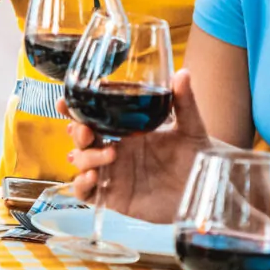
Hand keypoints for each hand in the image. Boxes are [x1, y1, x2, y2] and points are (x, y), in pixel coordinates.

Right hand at [64, 69, 208, 223]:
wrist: (206, 189)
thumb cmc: (195, 156)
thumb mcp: (190, 127)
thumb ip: (184, 102)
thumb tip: (183, 72)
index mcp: (125, 131)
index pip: (92, 117)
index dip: (74, 110)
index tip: (63, 102)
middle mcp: (114, 150)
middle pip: (81, 139)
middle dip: (77, 132)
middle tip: (87, 130)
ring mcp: (112, 174)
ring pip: (81, 163)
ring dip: (86, 157)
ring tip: (109, 155)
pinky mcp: (114, 197)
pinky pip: (85, 192)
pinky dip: (81, 184)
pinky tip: (94, 177)